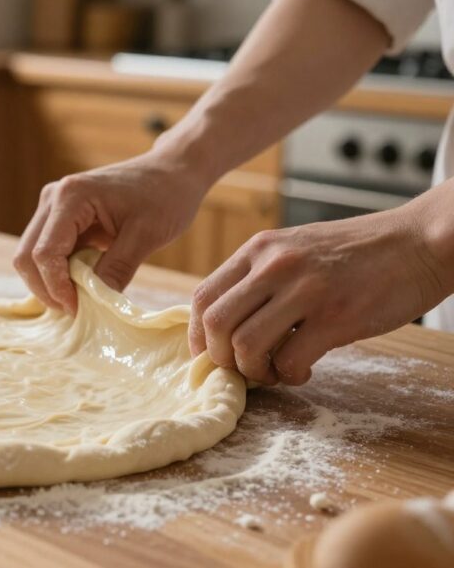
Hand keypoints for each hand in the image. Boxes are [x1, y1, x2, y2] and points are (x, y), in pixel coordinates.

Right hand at [14, 155, 208, 313]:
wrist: (172, 172)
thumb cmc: (165, 196)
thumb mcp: (147, 235)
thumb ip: (118, 268)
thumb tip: (96, 303)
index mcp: (71, 197)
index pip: (45, 252)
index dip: (56, 287)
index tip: (78, 309)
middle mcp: (52, 198)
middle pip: (27, 256)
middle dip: (46, 289)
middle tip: (76, 309)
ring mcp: (53, 207)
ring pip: (31, 257)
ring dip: (50, 282)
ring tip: (80, 299)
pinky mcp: (60, 218)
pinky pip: (47, 253)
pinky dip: (58, 274)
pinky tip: (82, 285)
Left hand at [188, 207, 449, 385]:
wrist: (419, 242)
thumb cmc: (357, 254)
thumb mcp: (295, 250)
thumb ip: (260, 278)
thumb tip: (227, 325)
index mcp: (259, 249)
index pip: (201, 297)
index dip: (198, 336)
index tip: (212, 355)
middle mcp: (274, 266)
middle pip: (215, 323)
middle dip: (221, 358)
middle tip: (243, 368)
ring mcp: (304, 290)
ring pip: (245, 345)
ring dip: (254, 372)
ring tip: (274, 371)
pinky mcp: (335, 316)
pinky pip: (289, 361)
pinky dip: (289, 377)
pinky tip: (303, 370)